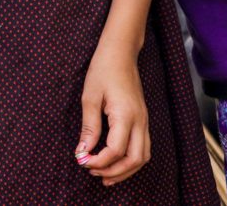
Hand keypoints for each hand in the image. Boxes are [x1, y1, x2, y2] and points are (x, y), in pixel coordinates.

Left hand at [75, 44, 149, 185]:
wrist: (121, 52)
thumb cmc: (103, 70)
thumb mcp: (90, 97)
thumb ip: (89, 127)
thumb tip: (83, 152)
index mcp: (126, 115)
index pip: (115, 150)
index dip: (98, 161)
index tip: (82, 161)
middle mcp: (140, 120)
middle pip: (135, 159)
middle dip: (115, 172)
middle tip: (93, 173)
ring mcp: (144, 120)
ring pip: (143, 156)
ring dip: (125, 170)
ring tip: (105, 175)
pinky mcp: (143, 119)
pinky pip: (143, 147)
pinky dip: (131, 160)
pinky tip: (116, 161)